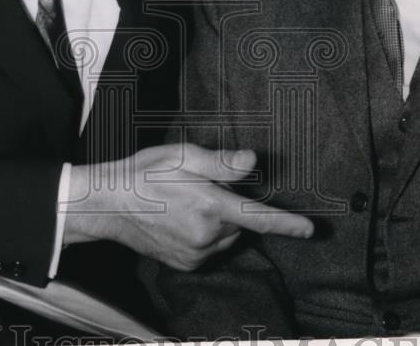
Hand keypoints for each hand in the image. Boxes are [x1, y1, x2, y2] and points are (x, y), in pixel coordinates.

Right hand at [63, 143, 313, 269]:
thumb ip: (223, 162)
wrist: (108, 205)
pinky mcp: (185, 264)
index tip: (311, 230)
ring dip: (218, 222)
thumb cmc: (145, 173)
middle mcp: (207, 237)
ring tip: (185, 203)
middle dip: (231, 207)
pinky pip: (209, 249)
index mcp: (211, 207)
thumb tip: (253, 161)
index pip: (259, 218)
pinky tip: (180, 219)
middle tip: (202, 188)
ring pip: (225, 237)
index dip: (288, 224)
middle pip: (240, 223)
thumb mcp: (184, 156)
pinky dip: (204, 235)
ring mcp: (195, 254)